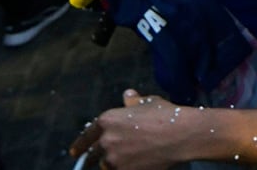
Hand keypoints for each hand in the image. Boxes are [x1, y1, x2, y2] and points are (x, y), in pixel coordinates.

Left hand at [70, 90, 189, 169]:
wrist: (180, 135)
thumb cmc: (164, 115)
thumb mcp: (148, 102)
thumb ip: (133, 101)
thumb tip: (128, 95)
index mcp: (107, 120)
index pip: (86, 135)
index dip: (80, 145)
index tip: (75, 152)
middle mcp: (106, 141)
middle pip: (91, 155)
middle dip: (89, 159)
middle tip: (89, 163)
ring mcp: (114, 160)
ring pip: (105, 166)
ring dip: (109, 165)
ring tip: (118, 162)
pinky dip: (122, 169)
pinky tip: (130, 166)